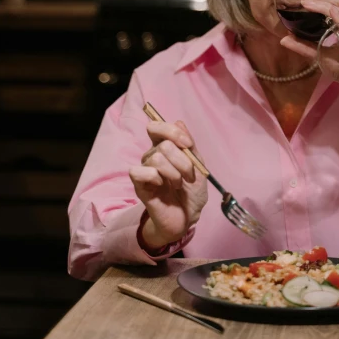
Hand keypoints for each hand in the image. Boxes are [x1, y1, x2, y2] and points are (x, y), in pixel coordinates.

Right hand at [129, 120, 207, 248]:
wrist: (188, 217)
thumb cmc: (192, 191)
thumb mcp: (198, 165)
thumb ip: (189, 144)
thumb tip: (179, 121)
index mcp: (165, 147)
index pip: (156, 126)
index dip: (172, 132)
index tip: (188, 145)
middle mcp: (152, 155)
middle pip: (163, 145)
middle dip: (183, 161)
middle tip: (189, 176)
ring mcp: (145, 170)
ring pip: (157, 158)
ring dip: (174, 173)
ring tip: (178, 184)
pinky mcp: (139, 185)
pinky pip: (141, 172)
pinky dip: (157, 178)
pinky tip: (162, 187)